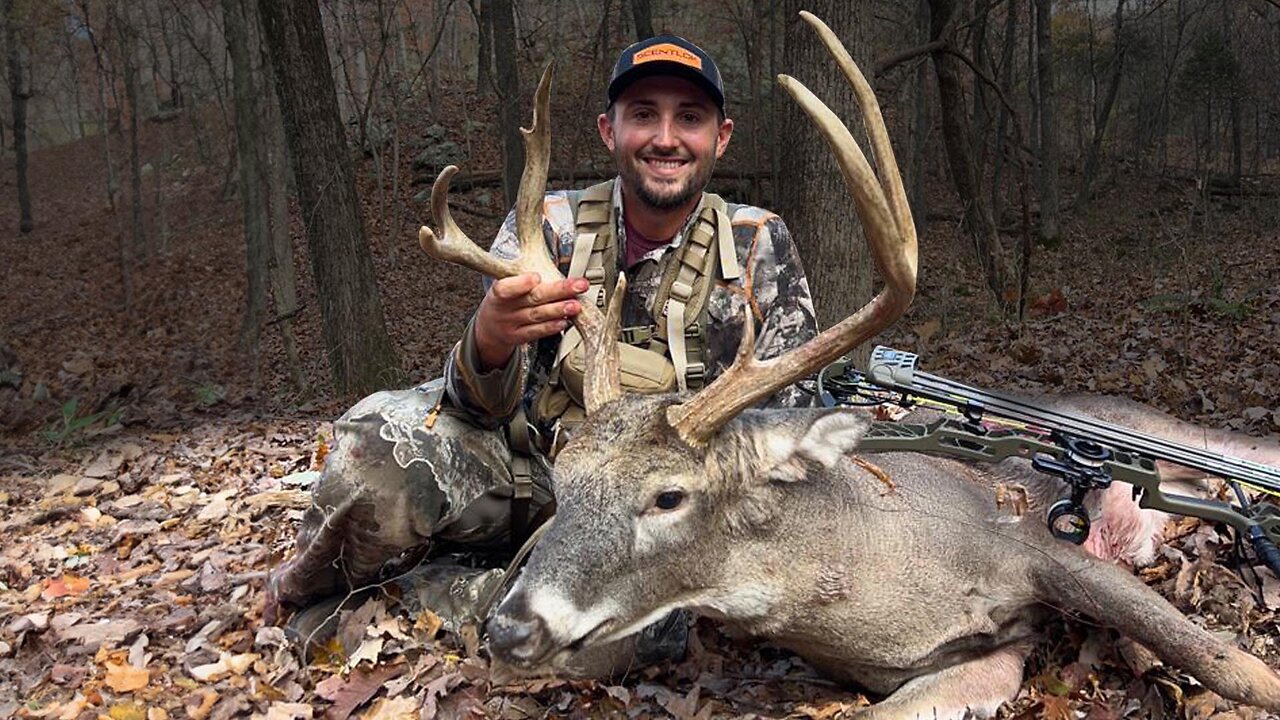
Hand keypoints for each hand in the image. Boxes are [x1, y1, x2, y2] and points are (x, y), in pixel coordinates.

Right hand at [474, 273, 590, 370]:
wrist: (488, 327)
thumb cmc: (502, 300)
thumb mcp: (504, 285)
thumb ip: (521, 277)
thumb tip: (549, 264)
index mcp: (498, 292)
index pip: (506, 288)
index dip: (521, 283)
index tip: (537, 277)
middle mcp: (505, 309)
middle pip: (533, 298)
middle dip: (559, 290)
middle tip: (579, 285)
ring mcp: (512, 324)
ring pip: (538, 316)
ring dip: (560, 309)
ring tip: (576, 305)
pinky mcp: (519, 337)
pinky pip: (536, 332)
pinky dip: (551, 326)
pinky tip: (564, 321)